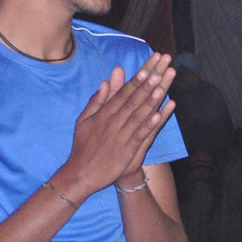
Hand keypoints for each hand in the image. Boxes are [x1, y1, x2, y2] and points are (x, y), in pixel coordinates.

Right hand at [60, 54, 176, 197]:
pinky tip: (160, 115)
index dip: (136, 80)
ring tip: (161, 85)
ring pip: (138, 115)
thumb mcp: (84, 120)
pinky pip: (139, 135)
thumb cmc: (83, 146)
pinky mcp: (126, 151)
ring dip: (150, 100)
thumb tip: (105, 82)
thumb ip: (96, 101)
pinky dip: (149, 125)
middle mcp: (112, 122)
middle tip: (159, 69)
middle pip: (132, 100)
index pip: (122, 94)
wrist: (81, 173)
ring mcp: (120, 136)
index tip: (147, 68)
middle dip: (147, 84)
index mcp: (103, 114)